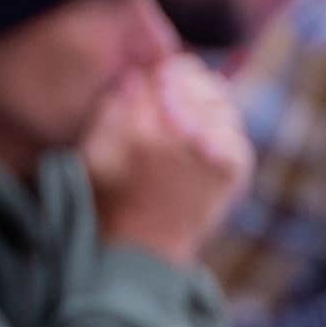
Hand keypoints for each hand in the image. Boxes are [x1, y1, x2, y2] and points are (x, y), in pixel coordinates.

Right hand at [86, 56, 249, 264]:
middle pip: (196, 79)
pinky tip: (201, 145)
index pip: (163, 72)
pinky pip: (234, 131)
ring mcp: (215, 151)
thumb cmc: (106, 204)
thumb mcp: (90, 155)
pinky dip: (221, 131)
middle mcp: (184, 134)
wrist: (140, 254)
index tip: (150, 79)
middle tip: (169, 93)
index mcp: (144, 127)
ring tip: (185, 120)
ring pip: (219, 101)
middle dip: (181, 82)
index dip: (156, 71)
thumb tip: (135, 76)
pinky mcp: (234, 167)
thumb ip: (110, 110)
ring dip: (203, 104)